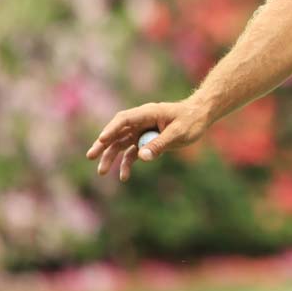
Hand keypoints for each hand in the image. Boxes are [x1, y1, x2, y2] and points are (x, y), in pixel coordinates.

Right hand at [85, 100, 209, 181]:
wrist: (200, 117)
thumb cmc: (191, 120)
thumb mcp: (178, 132)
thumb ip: (160, 143)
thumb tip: (142, 156)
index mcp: (147, 113)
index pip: (124, 120)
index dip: (112, 129)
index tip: (102, 139)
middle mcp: (141, 121)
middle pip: (117, 133)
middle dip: (103, 145)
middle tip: (91, 156)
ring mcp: (142, 131)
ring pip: (121, 144)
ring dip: (111, 157)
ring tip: (102, 172)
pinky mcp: (146, 141)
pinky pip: (133, 153)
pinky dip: (128, 164)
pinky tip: (124, 177)